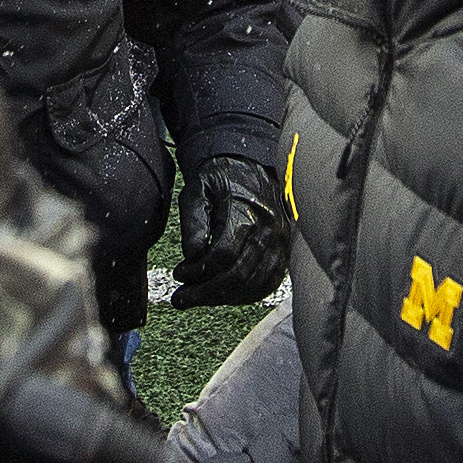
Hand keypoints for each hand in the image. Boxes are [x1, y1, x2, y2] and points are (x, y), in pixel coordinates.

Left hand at [167, 153, 288, 308]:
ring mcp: (280, 242)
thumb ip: (193, 225)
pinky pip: (269, 283)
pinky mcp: (284, 250)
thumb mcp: (197, 192)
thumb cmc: (220, 177)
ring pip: (255, 285)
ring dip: (224, 298)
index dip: (198, 271)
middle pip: (239, 276)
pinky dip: (246, 295)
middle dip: (207, 293)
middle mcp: (269, 230)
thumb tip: (193, 259)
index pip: (223, 256)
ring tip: (200, 298)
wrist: (247, 164)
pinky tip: (226, 296)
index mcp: (247, 212)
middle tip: (183, 298)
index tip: (179, 274)